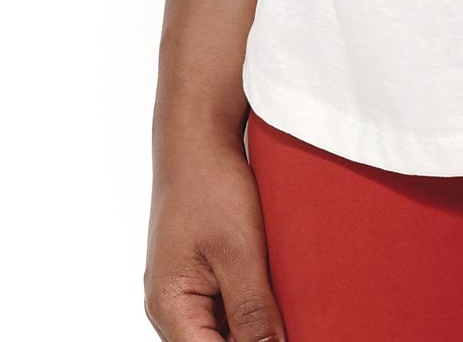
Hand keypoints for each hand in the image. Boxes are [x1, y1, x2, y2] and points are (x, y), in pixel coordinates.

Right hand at [144, 121, 285, 340]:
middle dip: (253, 339)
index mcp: (171, 307)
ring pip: (220, 332)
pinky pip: (223, 310)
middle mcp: (169, 308)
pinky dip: (247, 308)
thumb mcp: (239, 251)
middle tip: (292, 317)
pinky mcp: (196, 277)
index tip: (282, 335)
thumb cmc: (210, 186)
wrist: (197, 139)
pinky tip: (273, 293)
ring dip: (251, 326)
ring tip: (283, 305)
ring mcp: (181, 292)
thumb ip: (252, 310)